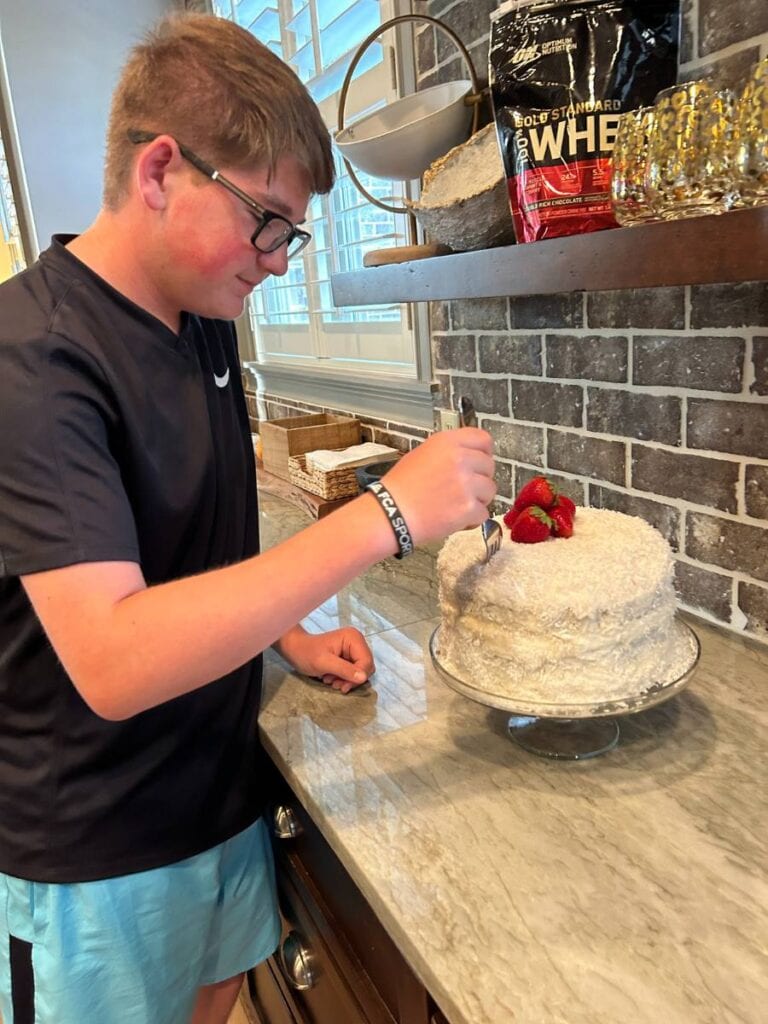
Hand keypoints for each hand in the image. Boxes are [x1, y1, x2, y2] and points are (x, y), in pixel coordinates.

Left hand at [274, 625, 374, 694]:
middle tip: (335, 684)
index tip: (343, 686)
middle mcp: (356, 642)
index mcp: (353, 638)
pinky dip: (343, 678)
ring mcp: (353, 649)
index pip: (366, 662)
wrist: (295, 650)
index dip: (358, 677)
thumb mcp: (324, 663)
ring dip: (346, 680)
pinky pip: (354, 672)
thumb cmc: (306, 653)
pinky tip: (331, 678)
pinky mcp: (349, 656)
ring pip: (360, 672)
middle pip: (366, 667)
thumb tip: (363, 678)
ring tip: (330, 680)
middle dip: (351, 679)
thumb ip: (344, 670)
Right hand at [380, 428, 495, 546]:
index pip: (483, 439)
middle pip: (489, 467)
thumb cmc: (400, 487)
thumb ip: (448, 452)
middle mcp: (460, 458)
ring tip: (455, 505)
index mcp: (447, 442)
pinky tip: (454, 519)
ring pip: (490, 491)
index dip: (484, 453)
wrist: (390, 513)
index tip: (479, 463)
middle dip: (479, 480)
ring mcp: (466, 483)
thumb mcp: (422, 454)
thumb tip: (468, 458)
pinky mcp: (468, 507)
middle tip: (462, 490)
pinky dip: (471, 520)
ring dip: (477, 500)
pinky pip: (483, 513)